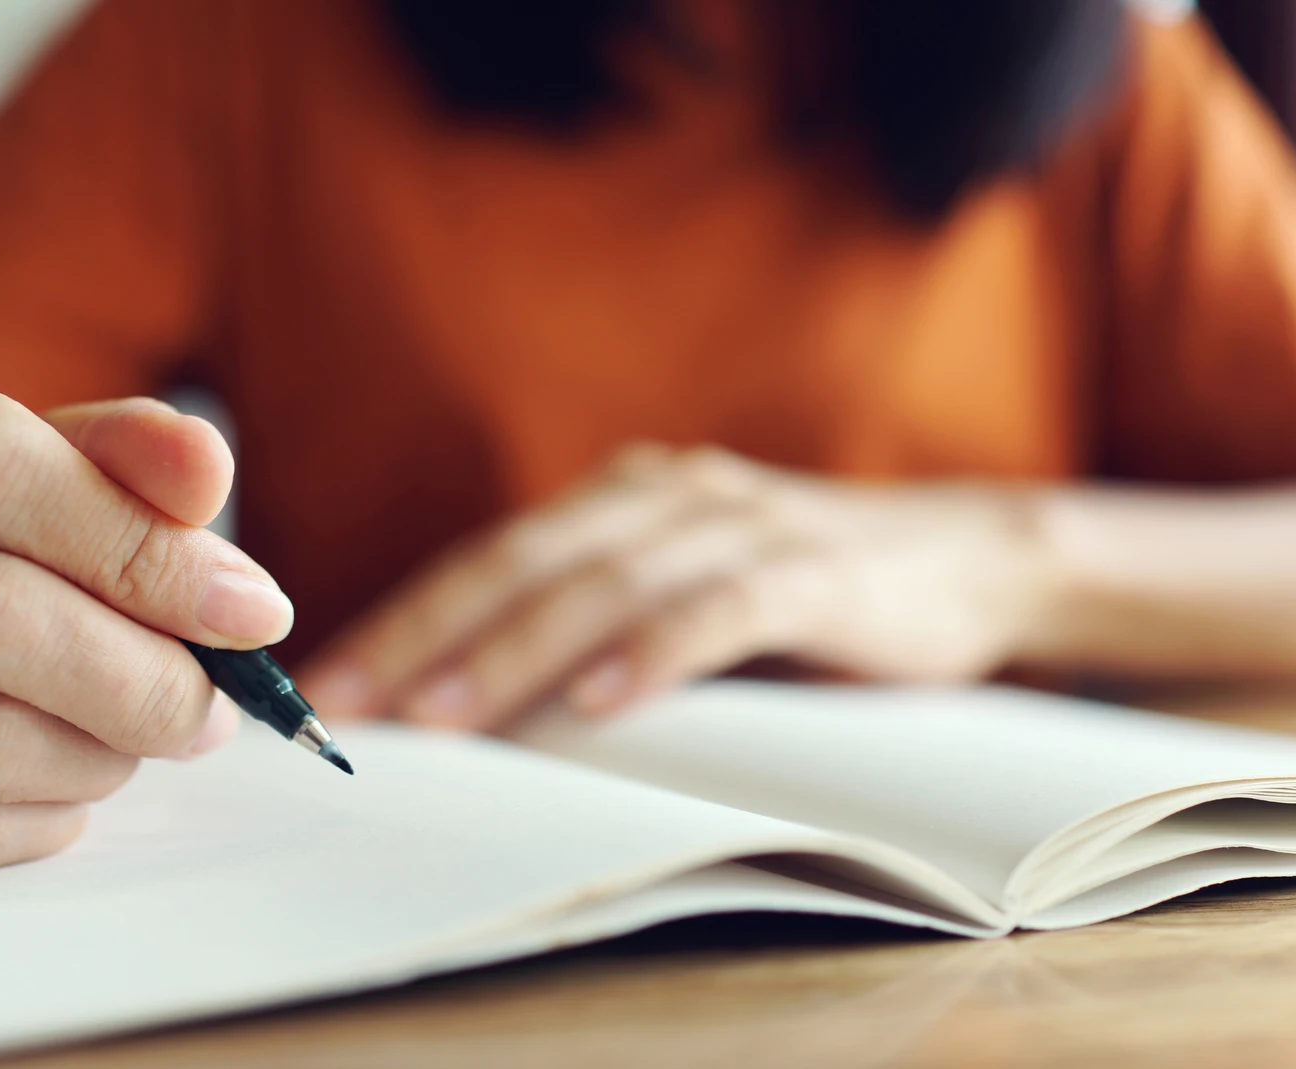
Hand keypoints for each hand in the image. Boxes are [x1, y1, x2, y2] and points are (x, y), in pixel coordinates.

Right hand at [0, 351, 293, 872]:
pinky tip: (74, 778)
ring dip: (99, 752)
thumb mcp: (43, 448)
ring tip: (145, 731)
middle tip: (214, 701)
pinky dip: (39, 818)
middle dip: (138, 675)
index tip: (249, 609)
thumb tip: (205, 472)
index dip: (133, 547)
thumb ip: (130, 454)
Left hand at [300, 443, 1053, 729]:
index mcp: (621, 498)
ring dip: (514, 653)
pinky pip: (715, 610)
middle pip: (520, 562)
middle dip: (424, 634)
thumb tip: (478, 694)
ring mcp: (737, 523)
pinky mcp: (809, 569)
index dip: (404, 617)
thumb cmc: (802, 588)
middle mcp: (664, 493)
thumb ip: (595, 619)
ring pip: (601, 585)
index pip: (489, 558)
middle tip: (350, 702)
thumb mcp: (681, 589)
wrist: (966, 558)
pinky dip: (652, 655)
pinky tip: (600, 704)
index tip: (328, 685)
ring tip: (444, 716)